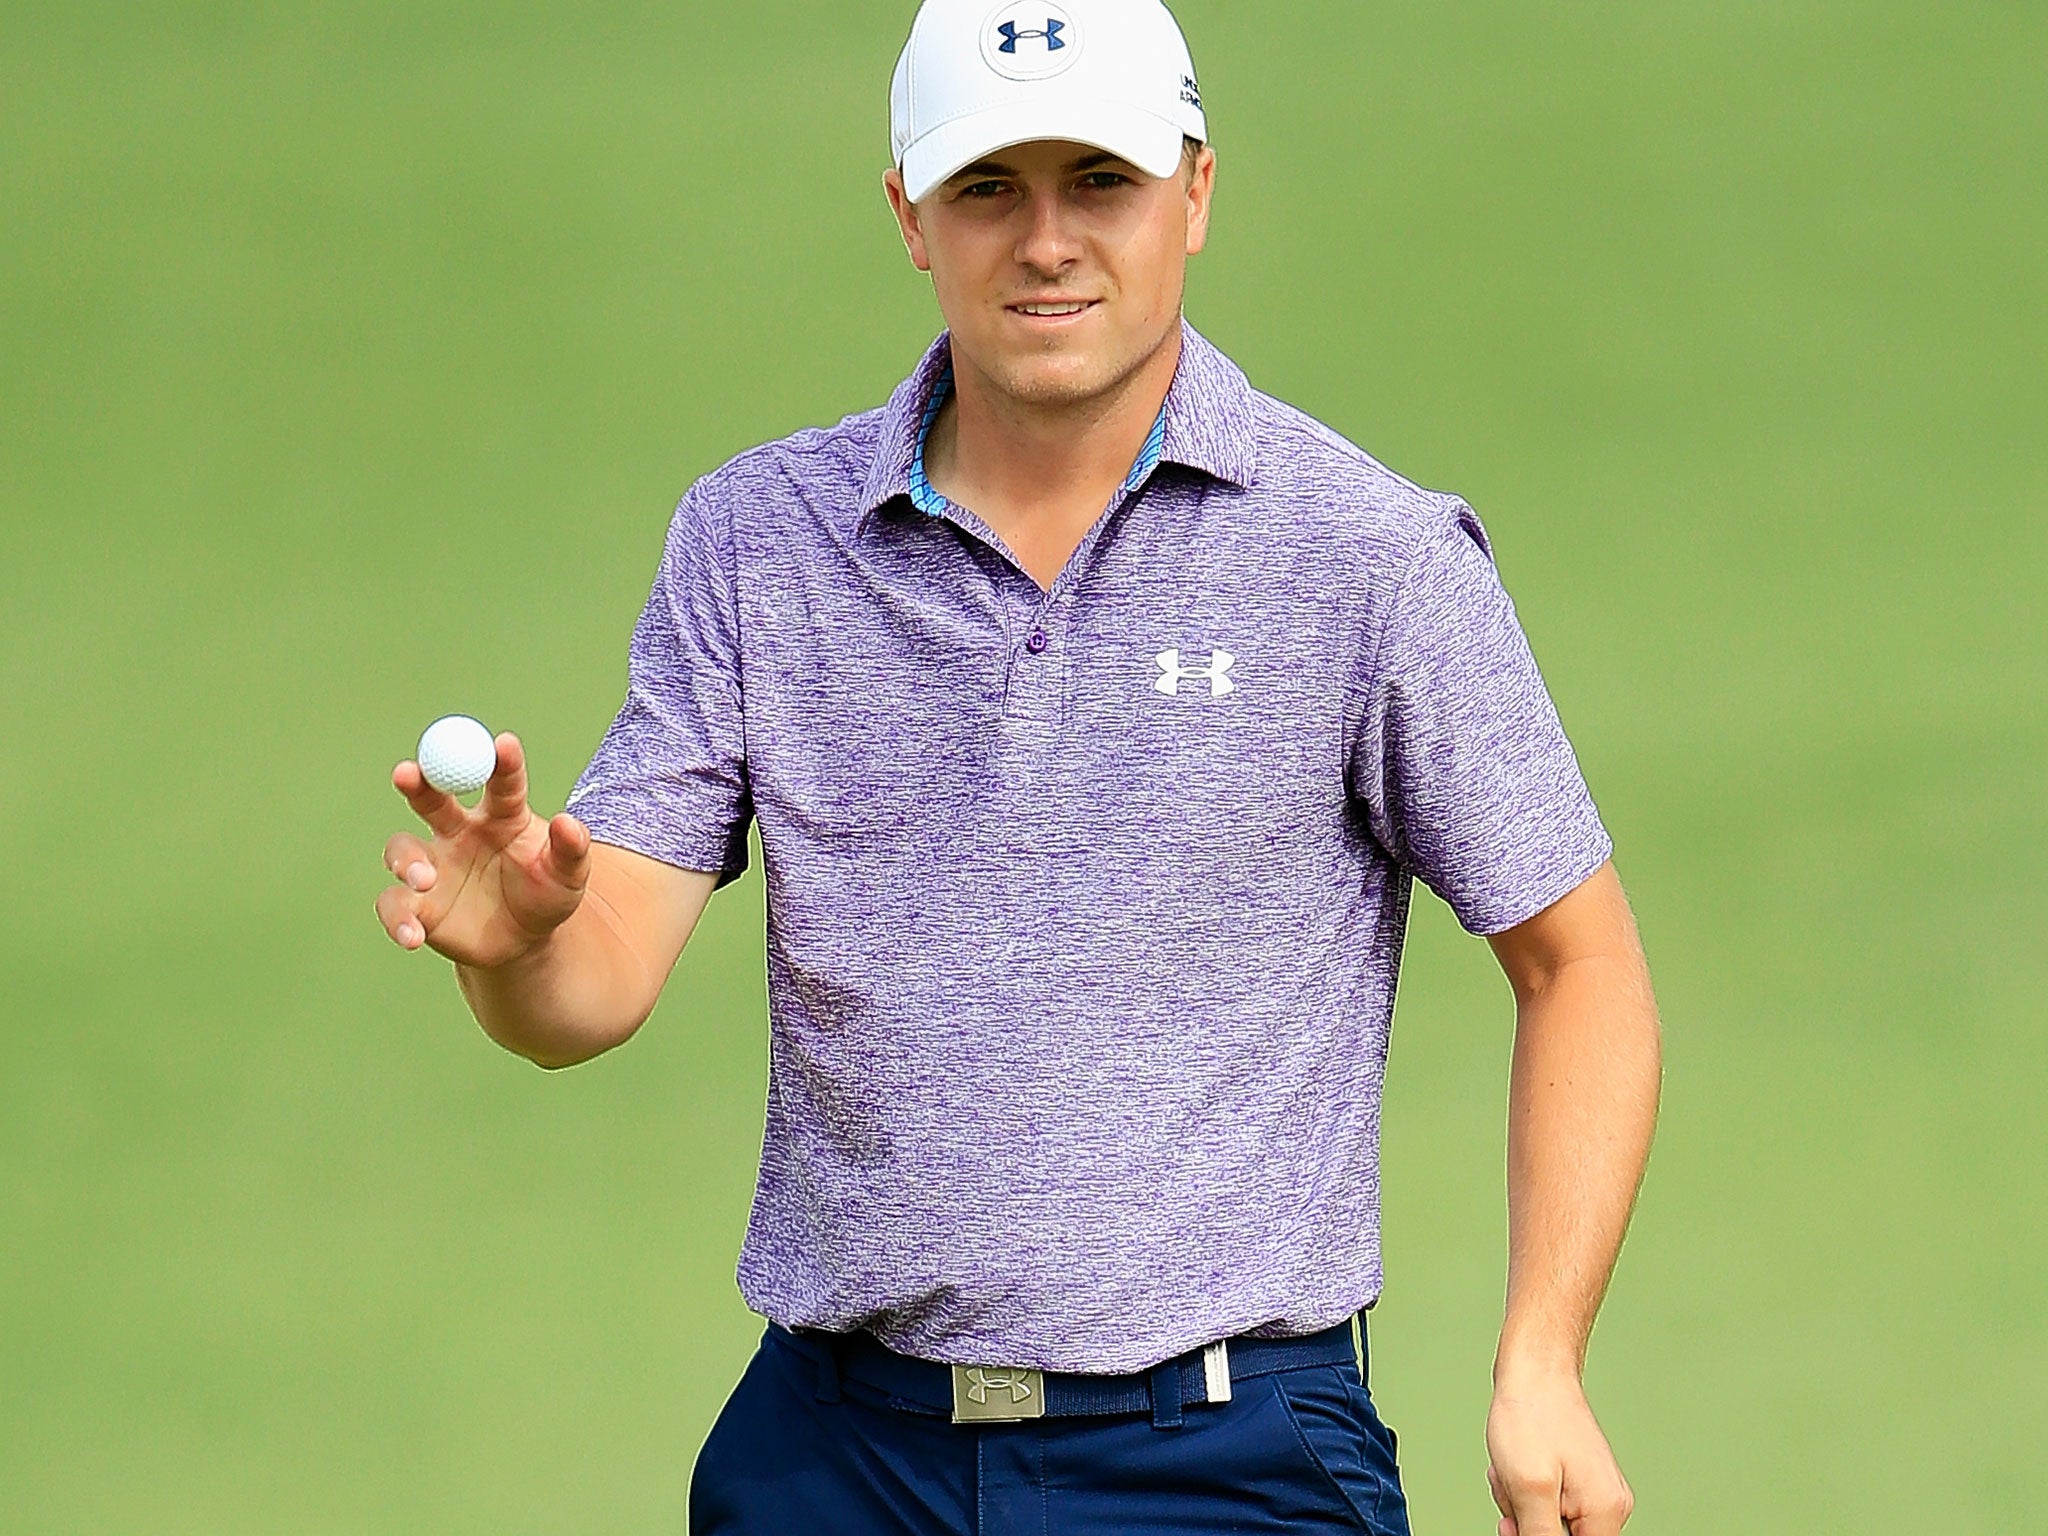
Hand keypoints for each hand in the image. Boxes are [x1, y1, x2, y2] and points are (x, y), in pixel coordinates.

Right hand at [375, 732, 592, 968]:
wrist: (525, 944)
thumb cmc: (547, 897)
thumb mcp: (568, 877)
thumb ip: (571, 850)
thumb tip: (568, 822)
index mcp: (502, 816)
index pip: (500, 782)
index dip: (501, 762)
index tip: (504, 743)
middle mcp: (460, 832)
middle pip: (433, 798)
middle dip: (418, 782)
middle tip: (406, 772)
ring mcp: (433, 866)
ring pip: (403, 849)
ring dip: (407, 860)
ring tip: (424, 878)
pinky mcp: (417, 905)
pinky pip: (394, 905)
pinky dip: (398, 920)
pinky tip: (412, 936)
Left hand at [1484, 1366, 1634, 1535]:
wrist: (1533, 1367)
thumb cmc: (1531, 1416)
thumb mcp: (1529, 1489)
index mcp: (1606, 1513)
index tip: (1515, 1523)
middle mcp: (1608, 1505)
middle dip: (1525, 1520)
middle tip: (1512, 1484)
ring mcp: (1593, 1490)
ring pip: (1546, 1522)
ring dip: (1518, 1501)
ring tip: (1512, 1466)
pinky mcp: (1575, 1477)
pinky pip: (1544, 1501)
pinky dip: (1522, 1488)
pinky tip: (1514, 1462)